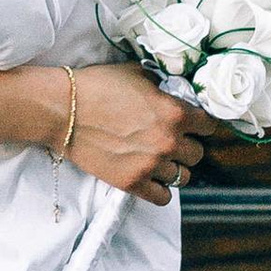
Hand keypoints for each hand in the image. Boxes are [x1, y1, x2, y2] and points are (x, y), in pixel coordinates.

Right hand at [62, 62, 207, 205]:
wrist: (62, 110)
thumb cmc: (98, 86)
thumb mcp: (137, 74)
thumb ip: (162, 87)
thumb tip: (174, 93)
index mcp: (174, 112)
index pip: (208, 125)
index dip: (199, 122)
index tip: (190, 123)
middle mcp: (168, 141)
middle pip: (197, 153)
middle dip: (186, 145)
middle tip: (170, 140)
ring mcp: (150, 165)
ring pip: (184, 176)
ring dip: (174, 167)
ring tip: (159, 159)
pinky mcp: (131, 183)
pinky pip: (163, 197)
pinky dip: (161, 189)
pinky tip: (152, 177)